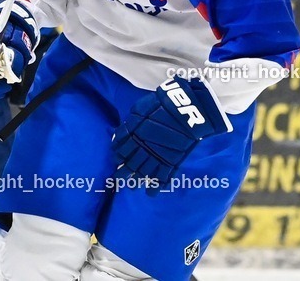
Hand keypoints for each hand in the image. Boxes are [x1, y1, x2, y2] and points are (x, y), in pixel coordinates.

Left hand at [112, 76, 230, 188]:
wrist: (182, 110)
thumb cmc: (159, 105)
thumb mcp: (137, 110)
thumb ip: (129, 124)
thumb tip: (120, 135)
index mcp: (132, 135)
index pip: (120, 151)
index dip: (117, 156)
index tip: (117, 160)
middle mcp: (142, 149)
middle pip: (128, 165)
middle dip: (122, 174)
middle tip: (117, 180)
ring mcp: (156, 156)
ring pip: (143, 174)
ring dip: (136, 181)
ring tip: (132, 189)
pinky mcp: (170, 162)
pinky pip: (161, 178)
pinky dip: (155, 187)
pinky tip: (151, 193)